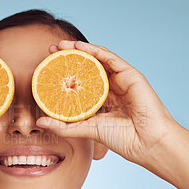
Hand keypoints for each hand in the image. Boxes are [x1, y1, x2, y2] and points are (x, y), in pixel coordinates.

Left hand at [36, 40, 177, 170]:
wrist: (148, 143)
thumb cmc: (123, 139)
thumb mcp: (86, 130)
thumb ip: (65, 126)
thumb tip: (40, 122)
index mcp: (102, 101)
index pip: (80, 82)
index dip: (64, 74)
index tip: (46, 69)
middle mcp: (111, 88)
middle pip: (86, 68)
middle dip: (67, 58)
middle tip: (49, 51)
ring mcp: (121, 80)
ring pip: (97, 60)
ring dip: (78, 50)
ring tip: (60, 45)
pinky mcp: (131, 75)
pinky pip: (110, 58)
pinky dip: (94, 50)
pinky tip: (79, 46)